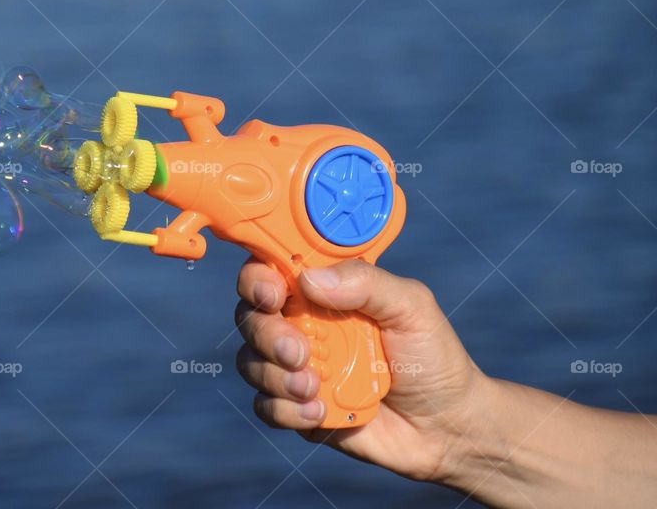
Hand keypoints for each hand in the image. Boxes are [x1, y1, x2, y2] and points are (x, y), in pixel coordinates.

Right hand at [234, 257, 492, 481]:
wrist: (445, 427)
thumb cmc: (432, 357)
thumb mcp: (411, 308)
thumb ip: (366, 283)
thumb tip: (309, 280)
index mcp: (324, 289)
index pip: (272, 268)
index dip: (258, 277)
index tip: (272, 294)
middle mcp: (302, 322)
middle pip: (250, 315)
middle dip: (266, 334)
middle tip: (299, 353)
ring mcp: (295, 365)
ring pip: (250, 361)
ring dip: (276, 376)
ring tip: (315, 390)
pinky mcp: (295, 406)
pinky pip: (265, 405)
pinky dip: (286, 410)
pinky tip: (320, 414)